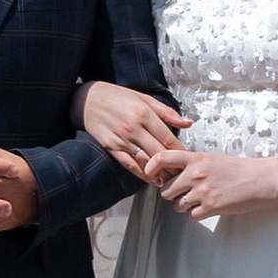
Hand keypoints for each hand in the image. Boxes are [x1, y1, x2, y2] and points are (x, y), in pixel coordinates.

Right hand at [74, 81, 190, 177]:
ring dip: (159, 173)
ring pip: (145, 161)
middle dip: (173, 166)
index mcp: (144, 113)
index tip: (188, 159)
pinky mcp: (111, 148)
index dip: (180, 152)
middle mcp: (133, 128)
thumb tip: (189, 123)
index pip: (168, 138)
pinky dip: (142, 174)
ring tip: (172, 180)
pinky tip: (152, 179)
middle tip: (183, 174)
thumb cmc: (118, 97)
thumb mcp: (145, 99)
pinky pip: (129, 164)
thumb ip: (167, 113)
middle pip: (158, 153)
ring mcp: (122, 139)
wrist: (88, 99)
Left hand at [150, 145, 277, 224]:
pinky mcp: (210, 207)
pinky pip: (191, 216)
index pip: (162, 158)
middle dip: (172, 193)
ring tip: (199, 199)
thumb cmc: (237, 169)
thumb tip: (170, 172)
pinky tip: (208, 206)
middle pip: (166, 189)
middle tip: (185, 191)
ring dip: (184, 205)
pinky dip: (196, 214)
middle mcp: (196, 174)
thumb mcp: (211, 159)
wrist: (259, 180)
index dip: (150, 167)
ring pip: (177, 205)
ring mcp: (202, 192)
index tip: (151, 173)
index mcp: (195, 159)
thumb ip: (190, 164)